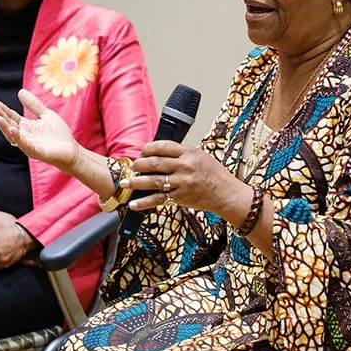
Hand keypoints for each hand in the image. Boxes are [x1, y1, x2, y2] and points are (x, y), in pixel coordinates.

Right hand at [0, 89, 79, 171]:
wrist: (72, 150)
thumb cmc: (59, 134)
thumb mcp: (46, 114)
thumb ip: (33, 105)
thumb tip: (20, 91)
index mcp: (26, 127)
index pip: (11, 117)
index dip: (3, 110)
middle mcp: (25, 135)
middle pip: (9, 125)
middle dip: (0, 117)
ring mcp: (29, 144)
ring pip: (13, 135)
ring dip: (5, 127)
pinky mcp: (36, 151)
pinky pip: (25, 144)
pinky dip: (18, 137)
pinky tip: (13, 129)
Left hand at [122, 141, 250, 221]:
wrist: (226, 193)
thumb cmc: (214, 174)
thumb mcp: (200, 156)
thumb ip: (181, 154)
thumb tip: (160, 153)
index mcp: (188, 153)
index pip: (163, 146)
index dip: (148, 148)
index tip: (142, 152)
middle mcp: (185, 166)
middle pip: (155, 162)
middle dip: (139, 164)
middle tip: (132, 166)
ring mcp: (182, 182)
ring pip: (153, 180)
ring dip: (136, 182)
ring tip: (124, 183)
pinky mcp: (181, 197)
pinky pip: (159, 199)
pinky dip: (145, 202)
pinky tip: (134, 203)